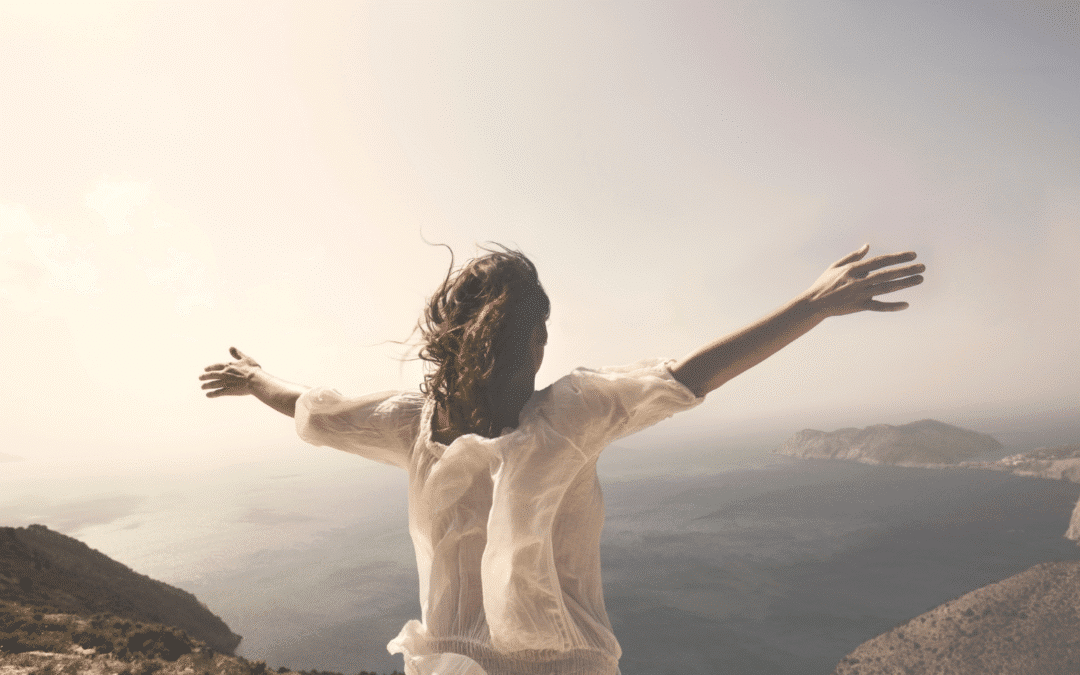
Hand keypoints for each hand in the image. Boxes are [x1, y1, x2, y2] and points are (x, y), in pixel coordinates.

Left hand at [200, 347, 262, 397]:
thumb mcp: (245, 358)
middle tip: (200, 378)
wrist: (255, 380)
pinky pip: (217, 392)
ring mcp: (225, 382)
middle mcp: (224, 374)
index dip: (210, 367)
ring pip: (213, 384)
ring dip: (206, 385)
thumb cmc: (253, 369)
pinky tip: (208, 395)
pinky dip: (212, 394)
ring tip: (202, 387)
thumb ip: (237, 353)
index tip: (205, 369)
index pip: (216, 366)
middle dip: (205, 376)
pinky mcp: (228, 391)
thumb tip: (230, 347)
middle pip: (211, 375)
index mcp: (228, 365)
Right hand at [804, 245, 924, 316]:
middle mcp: (858, 281)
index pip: (880, 261)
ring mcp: (860, 295)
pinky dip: (892, 306)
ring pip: (886, 288)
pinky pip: (879, 306)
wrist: (814, 304)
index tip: (913, 255)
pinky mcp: (859, 307)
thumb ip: (854, 256)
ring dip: (904, 284)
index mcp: (853, 269)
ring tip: (920, 279)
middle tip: (922, 267)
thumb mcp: (836, 266)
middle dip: (906, 270)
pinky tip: (906, 304)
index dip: (897, 258)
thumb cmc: (824, 283)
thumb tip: (868, 246)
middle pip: (887, 274)